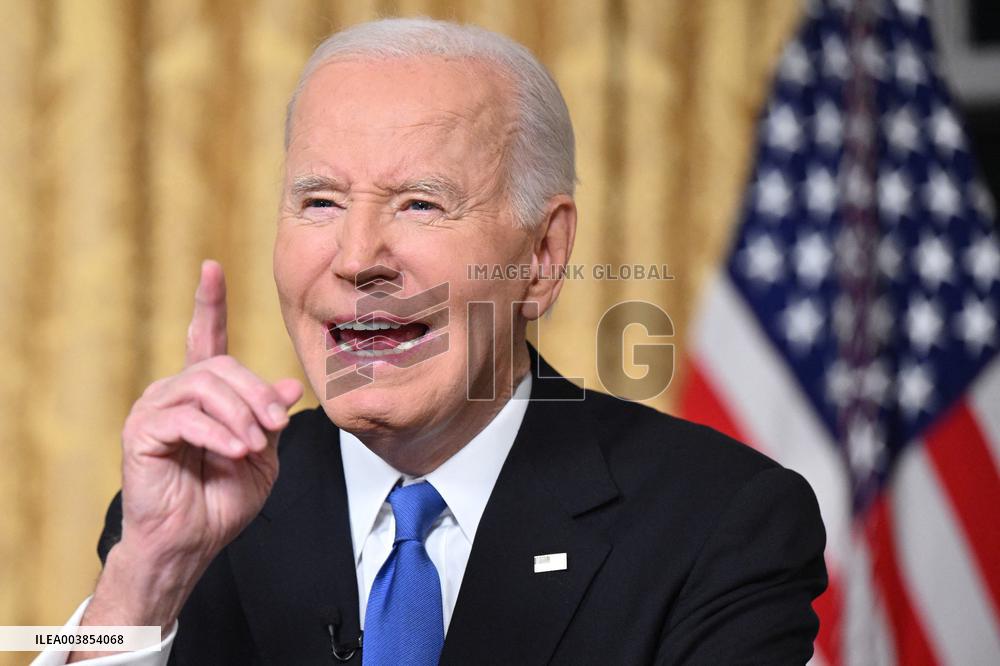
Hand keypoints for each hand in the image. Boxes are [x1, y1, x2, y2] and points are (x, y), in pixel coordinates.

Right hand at [73, 260, 302, 648]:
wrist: (193, 540)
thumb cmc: (224, 499)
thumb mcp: (262, 453)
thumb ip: (271, 417)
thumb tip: (287, 385)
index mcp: (206, 392)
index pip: (208, 338)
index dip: (210, 303)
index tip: (212, 268)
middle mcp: (176, 391)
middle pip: (222, 366)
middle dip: (256, 394)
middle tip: (274, 426)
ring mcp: (155, 408)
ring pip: (206, 386)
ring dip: (240, 415)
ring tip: (252, 446)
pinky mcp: (142, 430)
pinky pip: (187, 417)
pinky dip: (217, 434)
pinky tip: (233, 452)